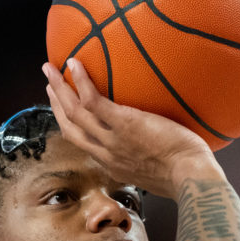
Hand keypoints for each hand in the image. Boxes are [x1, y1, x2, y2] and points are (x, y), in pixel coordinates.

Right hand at [43, 58, 220, 198]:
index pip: (84, 144)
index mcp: (113, 164)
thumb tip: (162, 144)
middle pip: (71, 127)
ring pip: (75, 112)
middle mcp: (106, 153)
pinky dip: (80, 81)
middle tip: (49, 85)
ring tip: (50, 69)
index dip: (70, 125)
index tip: (65, 111)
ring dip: (59, 89)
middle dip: (56, 105)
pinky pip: (93, 100)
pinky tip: (74, 63)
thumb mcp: (159, 171)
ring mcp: (111, 139)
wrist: (190, 176)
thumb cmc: (186, 174)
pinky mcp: (123, 123)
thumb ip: (151, 157)